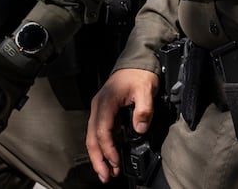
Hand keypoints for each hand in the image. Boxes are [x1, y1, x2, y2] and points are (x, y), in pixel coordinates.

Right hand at [86, 67, 158, 182]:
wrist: (137, 61)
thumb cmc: (140, 74)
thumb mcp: (146, 89)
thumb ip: (143, 109)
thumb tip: (140, 129)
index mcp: (105, 103)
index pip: (103, 132)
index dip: (109, 149)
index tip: (116, 162)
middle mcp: (97, 107)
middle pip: (92, 139)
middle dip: (98, 160)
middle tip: (106, 176)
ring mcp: (98, 110)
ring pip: (93, 138)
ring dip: (99, 156)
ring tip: (107, 172)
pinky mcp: (103, 112)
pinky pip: (99, 132)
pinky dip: (102, 147)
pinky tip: (109, 157)